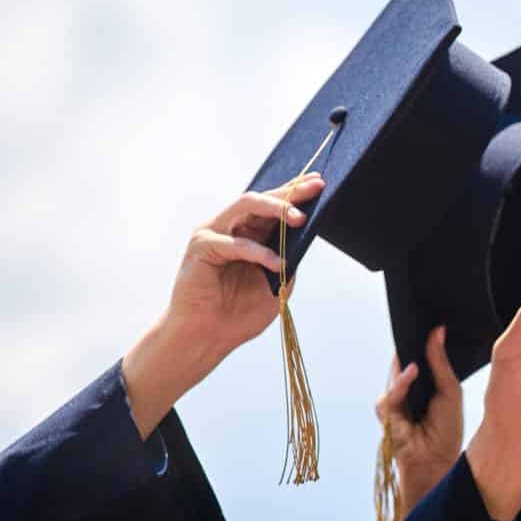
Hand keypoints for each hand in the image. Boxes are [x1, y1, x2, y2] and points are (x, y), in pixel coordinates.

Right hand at [167, 174, 326, 358]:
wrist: (209, 337)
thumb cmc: (240, 313)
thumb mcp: (277, 281)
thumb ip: (289, 256)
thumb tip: (308, 233)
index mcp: (248, 233)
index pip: (273, 205)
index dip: (294, 191)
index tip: (319, 183)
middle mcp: (230, 227)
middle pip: (262, 199)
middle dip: (290, 193)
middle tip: (315, 188)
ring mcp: (214, 233)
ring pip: (246, 206)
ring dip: (275, 209)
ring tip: (299, 218)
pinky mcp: (202, 247)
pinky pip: (235, 243)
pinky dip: (259, 252)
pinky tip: (278, 264)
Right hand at [375, 327, 463, 520]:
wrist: (438, 461)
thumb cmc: (446, 429)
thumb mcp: (449, 390)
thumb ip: (440, 362)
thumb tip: (437, 331)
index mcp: (424, 383)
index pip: (418, 355)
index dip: (421, 338)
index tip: (430, 315)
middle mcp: (407, 389)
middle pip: (404, 360)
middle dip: (410, 341)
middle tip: (418, 317)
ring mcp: (395, 400)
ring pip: (396, 373)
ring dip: (406, 358)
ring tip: (416, 337)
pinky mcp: (387, 413)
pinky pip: (392, 393)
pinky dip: (402, 382)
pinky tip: (412, 371)